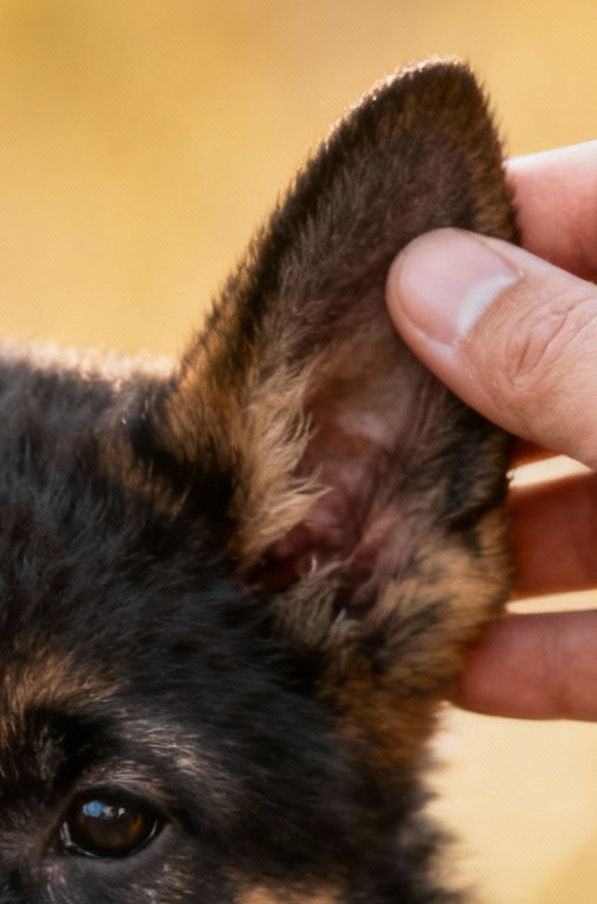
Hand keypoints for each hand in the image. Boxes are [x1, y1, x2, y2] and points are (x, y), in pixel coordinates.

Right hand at [387, 143, 596, 717]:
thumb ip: (558, 352)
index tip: (367, 273)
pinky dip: (553, 650)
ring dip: (486, 550)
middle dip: (455, 417)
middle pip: (571, 371)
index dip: (485, 224)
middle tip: (332, 453)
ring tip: (363, 588)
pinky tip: (467, 680)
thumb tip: (423, 281)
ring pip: (596, 509)